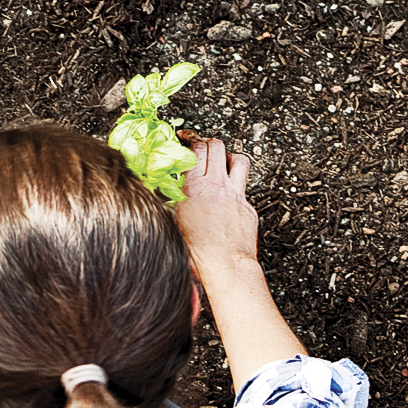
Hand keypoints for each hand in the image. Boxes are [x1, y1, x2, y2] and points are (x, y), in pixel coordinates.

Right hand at [175, 137, 260, 271]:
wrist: (226, 268)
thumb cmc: (198, 253)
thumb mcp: (172, 222)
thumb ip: (167, 200)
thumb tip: (159, 189)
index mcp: (196, 187)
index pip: (196, 148)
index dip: (190, 139)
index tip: (184, 139)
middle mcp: (218, 187)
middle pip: (217, 147)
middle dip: (208, 142)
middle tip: (201, 146)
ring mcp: (237, 196)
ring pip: (239, 160)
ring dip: (229, 157)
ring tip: (223, 162)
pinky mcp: (248, 208)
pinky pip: (245, 187)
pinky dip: (237, 185)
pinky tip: (229, 194)